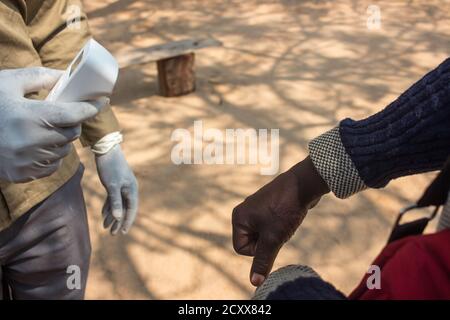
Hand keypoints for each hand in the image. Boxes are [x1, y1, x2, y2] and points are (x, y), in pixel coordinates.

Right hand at [0, 67, 106, 182]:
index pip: (74, 114)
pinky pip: (51, 166)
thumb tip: (67, 76)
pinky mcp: (23, 174)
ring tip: (42, 130)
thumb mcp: (9, 83)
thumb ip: (40, 78)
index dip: (90, 107)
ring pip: (63, 151)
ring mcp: (27, 161)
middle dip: (72, 123)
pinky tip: (34, 145)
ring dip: (60, 140)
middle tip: (63, 116)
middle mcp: (32, 142)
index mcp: (30, 116)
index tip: (101, 102)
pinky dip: (50, 155)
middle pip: (71, 134)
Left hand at [96, 144, 138, 234]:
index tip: (122, 232)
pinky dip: (108, 206)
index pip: (131, 209)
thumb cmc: (110, 167)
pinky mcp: (115, 183)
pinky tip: (103, 214)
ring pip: (118, 204)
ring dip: (112, 215)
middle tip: (112, 234)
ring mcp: (122, 186)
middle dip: (118, 221)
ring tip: (105, 227)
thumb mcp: (112, 185)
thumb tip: (117, 217)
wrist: (106, 150)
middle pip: (125, 208)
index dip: (127, 221)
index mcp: (132, 189)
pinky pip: (113, 198)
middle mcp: (129, 189)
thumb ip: (115, 201)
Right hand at [232, 156, 329, 285]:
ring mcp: (256, 208)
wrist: (303, 184)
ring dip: (275, 234)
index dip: (258, 250)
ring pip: (263, 235)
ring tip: (284, 222)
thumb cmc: (284, 210)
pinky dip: (279, 226)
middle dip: (267, 241)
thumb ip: (262, 261)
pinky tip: (287, 217)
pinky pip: (270, 226)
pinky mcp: (268, 206)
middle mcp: (244, 212)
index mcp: (238, 218)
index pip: (241, 249)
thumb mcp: (273, 239)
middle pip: (251, 242)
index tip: (271, 237)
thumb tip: (255, 282)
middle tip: (278, 228)